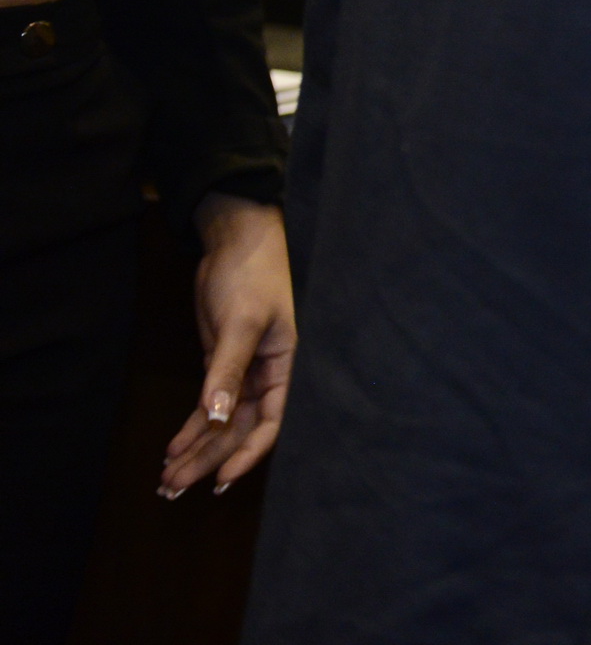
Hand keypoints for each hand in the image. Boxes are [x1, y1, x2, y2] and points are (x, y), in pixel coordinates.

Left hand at [164, 194, 294, 496]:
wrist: (235, 242)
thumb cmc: (252, 277)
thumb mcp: (241, 322)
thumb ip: (228, 370)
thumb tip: (218, 416)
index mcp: (284, 366)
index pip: (270, 422)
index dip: (247, 454)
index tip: (220, 481)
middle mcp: (266, 376)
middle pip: (238, 429)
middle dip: (208, 459)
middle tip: (174, 488)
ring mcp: (241, 372)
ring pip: (220, 422)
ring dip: (195, 450)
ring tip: (167, 480)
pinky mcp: (220, 364)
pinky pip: (207, 406)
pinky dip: (190, 427)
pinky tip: (171, 448)